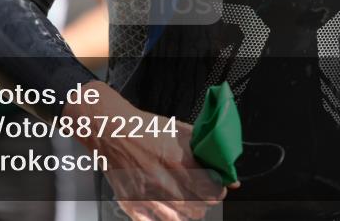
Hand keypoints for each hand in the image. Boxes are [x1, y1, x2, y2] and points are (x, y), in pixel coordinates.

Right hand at [67, 82, 236, 220]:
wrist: (110, 129)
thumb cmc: (144, 128)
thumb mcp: (179, 131)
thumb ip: (206, 150)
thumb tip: (229, 175)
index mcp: (179, 161)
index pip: (213, 191)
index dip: (218, 189)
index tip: (215, 185)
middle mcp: (165, 182)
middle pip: (199, 208)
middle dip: (204, 201)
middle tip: (199, 192)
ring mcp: (147, 196)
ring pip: (181, 220)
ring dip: (187, 212)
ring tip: (184, 200)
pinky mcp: (131, 204)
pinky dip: (164, 218)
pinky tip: (166, 209)